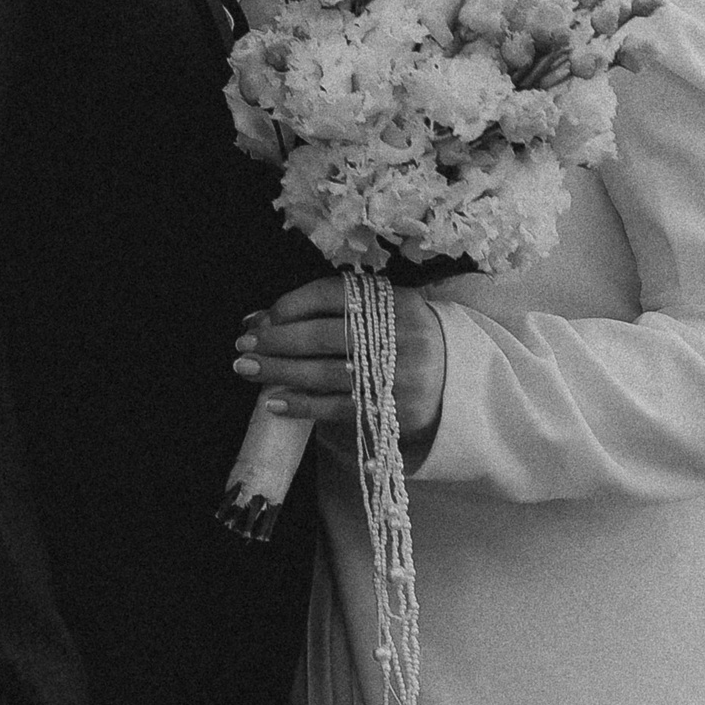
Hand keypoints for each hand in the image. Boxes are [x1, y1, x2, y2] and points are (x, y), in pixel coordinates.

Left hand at [234, 277, 446, 449]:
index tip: (264, 316)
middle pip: (323, 335)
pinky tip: (272, 401)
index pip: (332, 294)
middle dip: (277, 339)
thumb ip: (332, 310)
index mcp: (396, 301)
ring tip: (247, 369)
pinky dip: (301, 404)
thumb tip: (262, 317)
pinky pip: (336, 407)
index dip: (292, 304)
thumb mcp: (386, 312)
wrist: (461, 384)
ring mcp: (396, 375)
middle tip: (243, 344)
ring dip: (279, 371)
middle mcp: (398, 335)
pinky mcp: (392, 410)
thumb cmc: (408, 340)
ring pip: (324, 372)